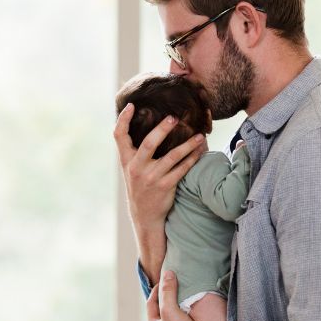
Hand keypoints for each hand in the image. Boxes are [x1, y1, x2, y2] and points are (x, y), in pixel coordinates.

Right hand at [114, 104, 207, 271]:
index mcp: (126, 160)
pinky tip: (200, 150)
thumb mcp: (130, 168)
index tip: (132, 105)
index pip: (119, 136)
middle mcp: (136, 168)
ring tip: (200, 136)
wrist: (144, 216)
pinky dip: (193, 158)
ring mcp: (151, 178)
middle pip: (148, 143)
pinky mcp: (165, 186)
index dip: (123, 119)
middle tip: (174, 118)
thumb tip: (145, 124)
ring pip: (172, 156)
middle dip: (162, 129)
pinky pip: (182, 169)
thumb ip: (134, 151)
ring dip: (188, 145)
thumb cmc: (139, 185)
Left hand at [147, 271, 223, 320]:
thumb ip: (168, 292)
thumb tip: (167, 274)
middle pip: (158, 317)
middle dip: (164, 304)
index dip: (157, 290)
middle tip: (172, 294)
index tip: (165, 280)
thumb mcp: (171, 309)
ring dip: (172, 319)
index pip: (151, 303)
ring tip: (181, 310)